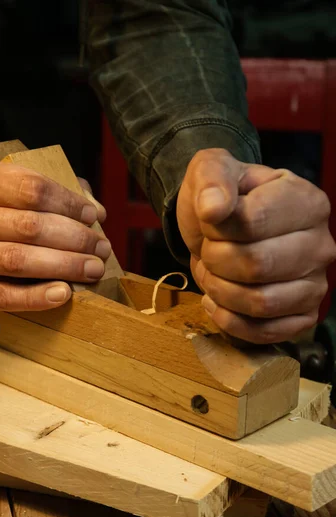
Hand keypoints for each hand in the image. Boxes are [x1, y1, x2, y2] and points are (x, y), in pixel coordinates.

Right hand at [0, 163, 110, 321]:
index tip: (93, 216)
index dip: (69, 202)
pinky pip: (1, 296)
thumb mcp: (5, 198)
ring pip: (17, 260)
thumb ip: (48, 197)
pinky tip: (63, 293)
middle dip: (75, 238)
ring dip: (63, 265)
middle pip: (29, 225)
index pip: (31, 188)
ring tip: (91, 269)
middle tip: (101, 249)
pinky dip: (36, 296)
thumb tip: (94, 211)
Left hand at [177, 149, 335, 342]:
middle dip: (215, 261)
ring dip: (220, 292)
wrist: (220, 227)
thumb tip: (213, 209)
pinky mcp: (303, 315)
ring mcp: (316, 283)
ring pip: (261, 303)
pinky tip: (217, 302)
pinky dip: (230, 321)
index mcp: (307, 201)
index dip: (217, 229)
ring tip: (212, 274)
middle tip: (208, 251)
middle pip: (257, 266)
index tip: (210, 222)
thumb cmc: (221, 199)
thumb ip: (212, 180)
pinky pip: (266, 333)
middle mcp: (321, 244)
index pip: (253, 223)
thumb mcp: (211, 171)